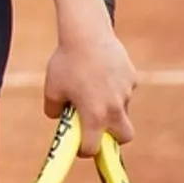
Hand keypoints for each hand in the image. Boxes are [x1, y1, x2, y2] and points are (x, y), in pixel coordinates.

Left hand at [43, 28, 136, 155]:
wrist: (86, 33)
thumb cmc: (66, 61)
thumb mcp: (51, 88)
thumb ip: (53, 109)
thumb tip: (57, 118)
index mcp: (94, 116)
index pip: (93, 148)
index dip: (84, 150)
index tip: (78, 145)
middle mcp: (115, 108)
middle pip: (124, 137)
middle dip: (113, 137)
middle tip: (97, 126)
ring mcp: (126, 93)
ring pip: (123, 109)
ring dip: (111, 106)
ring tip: (91, 86)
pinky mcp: (132, 78)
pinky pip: (124, 88)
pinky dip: (114, 86)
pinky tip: (100, 70)